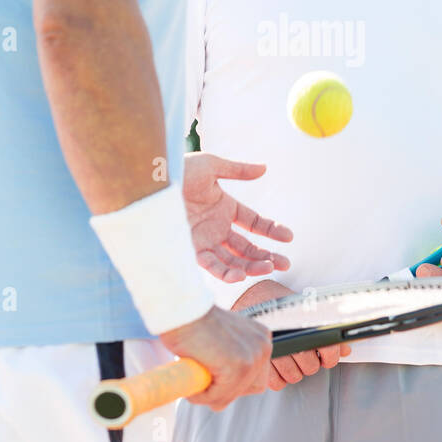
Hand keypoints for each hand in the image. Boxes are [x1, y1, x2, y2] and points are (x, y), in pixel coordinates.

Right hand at [162, 305, 272, 410]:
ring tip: (194, 382)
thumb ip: (231, 356)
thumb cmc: (195, 323)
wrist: (182, 311)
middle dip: (227, 391)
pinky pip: (219, 396)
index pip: (258, 375)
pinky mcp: (238, 368)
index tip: (215, 379)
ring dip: (211, 395)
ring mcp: (252, 357)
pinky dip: (202, 396)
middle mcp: (263, 345)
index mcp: (261, 337)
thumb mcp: (223, 339)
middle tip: (204, 383)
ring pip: (233, 394)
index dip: (236, 382)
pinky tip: (191, 385)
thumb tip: (226, 391)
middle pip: (252, 387)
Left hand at [182, 153, 292, 282]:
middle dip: (266, 256)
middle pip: (247, 247)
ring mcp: (205, 239)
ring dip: (251, 266)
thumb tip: (264, 168)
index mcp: (225, 208)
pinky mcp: (190, 248)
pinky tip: (240, 275)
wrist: (152, 181)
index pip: (254, 223)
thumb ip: (239, 171)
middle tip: (285, 264)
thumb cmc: (178, 169)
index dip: (272, 230)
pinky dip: (225, 271)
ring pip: (233, 259)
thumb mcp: (212, 166)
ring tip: (268, 269)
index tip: (289, 237)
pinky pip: (211, 264)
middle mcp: (216, 227)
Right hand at [231, 279, 351, 390]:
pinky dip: (280, 378)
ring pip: (294, 376)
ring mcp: (274, 352)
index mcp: (304, 322)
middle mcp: (290, 338)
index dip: (331, 356)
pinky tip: (279, 365)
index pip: (328, 347)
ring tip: (291, 358)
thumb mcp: (304, 308)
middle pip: (311, 367)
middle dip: (311, 363)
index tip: (327, 356)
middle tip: (305, 354)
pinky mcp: (260, 363)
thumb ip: (325, 328)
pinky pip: (277, 383)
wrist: (249, 295)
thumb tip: (345, 349)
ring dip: (296, 371)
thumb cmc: (278, 302)